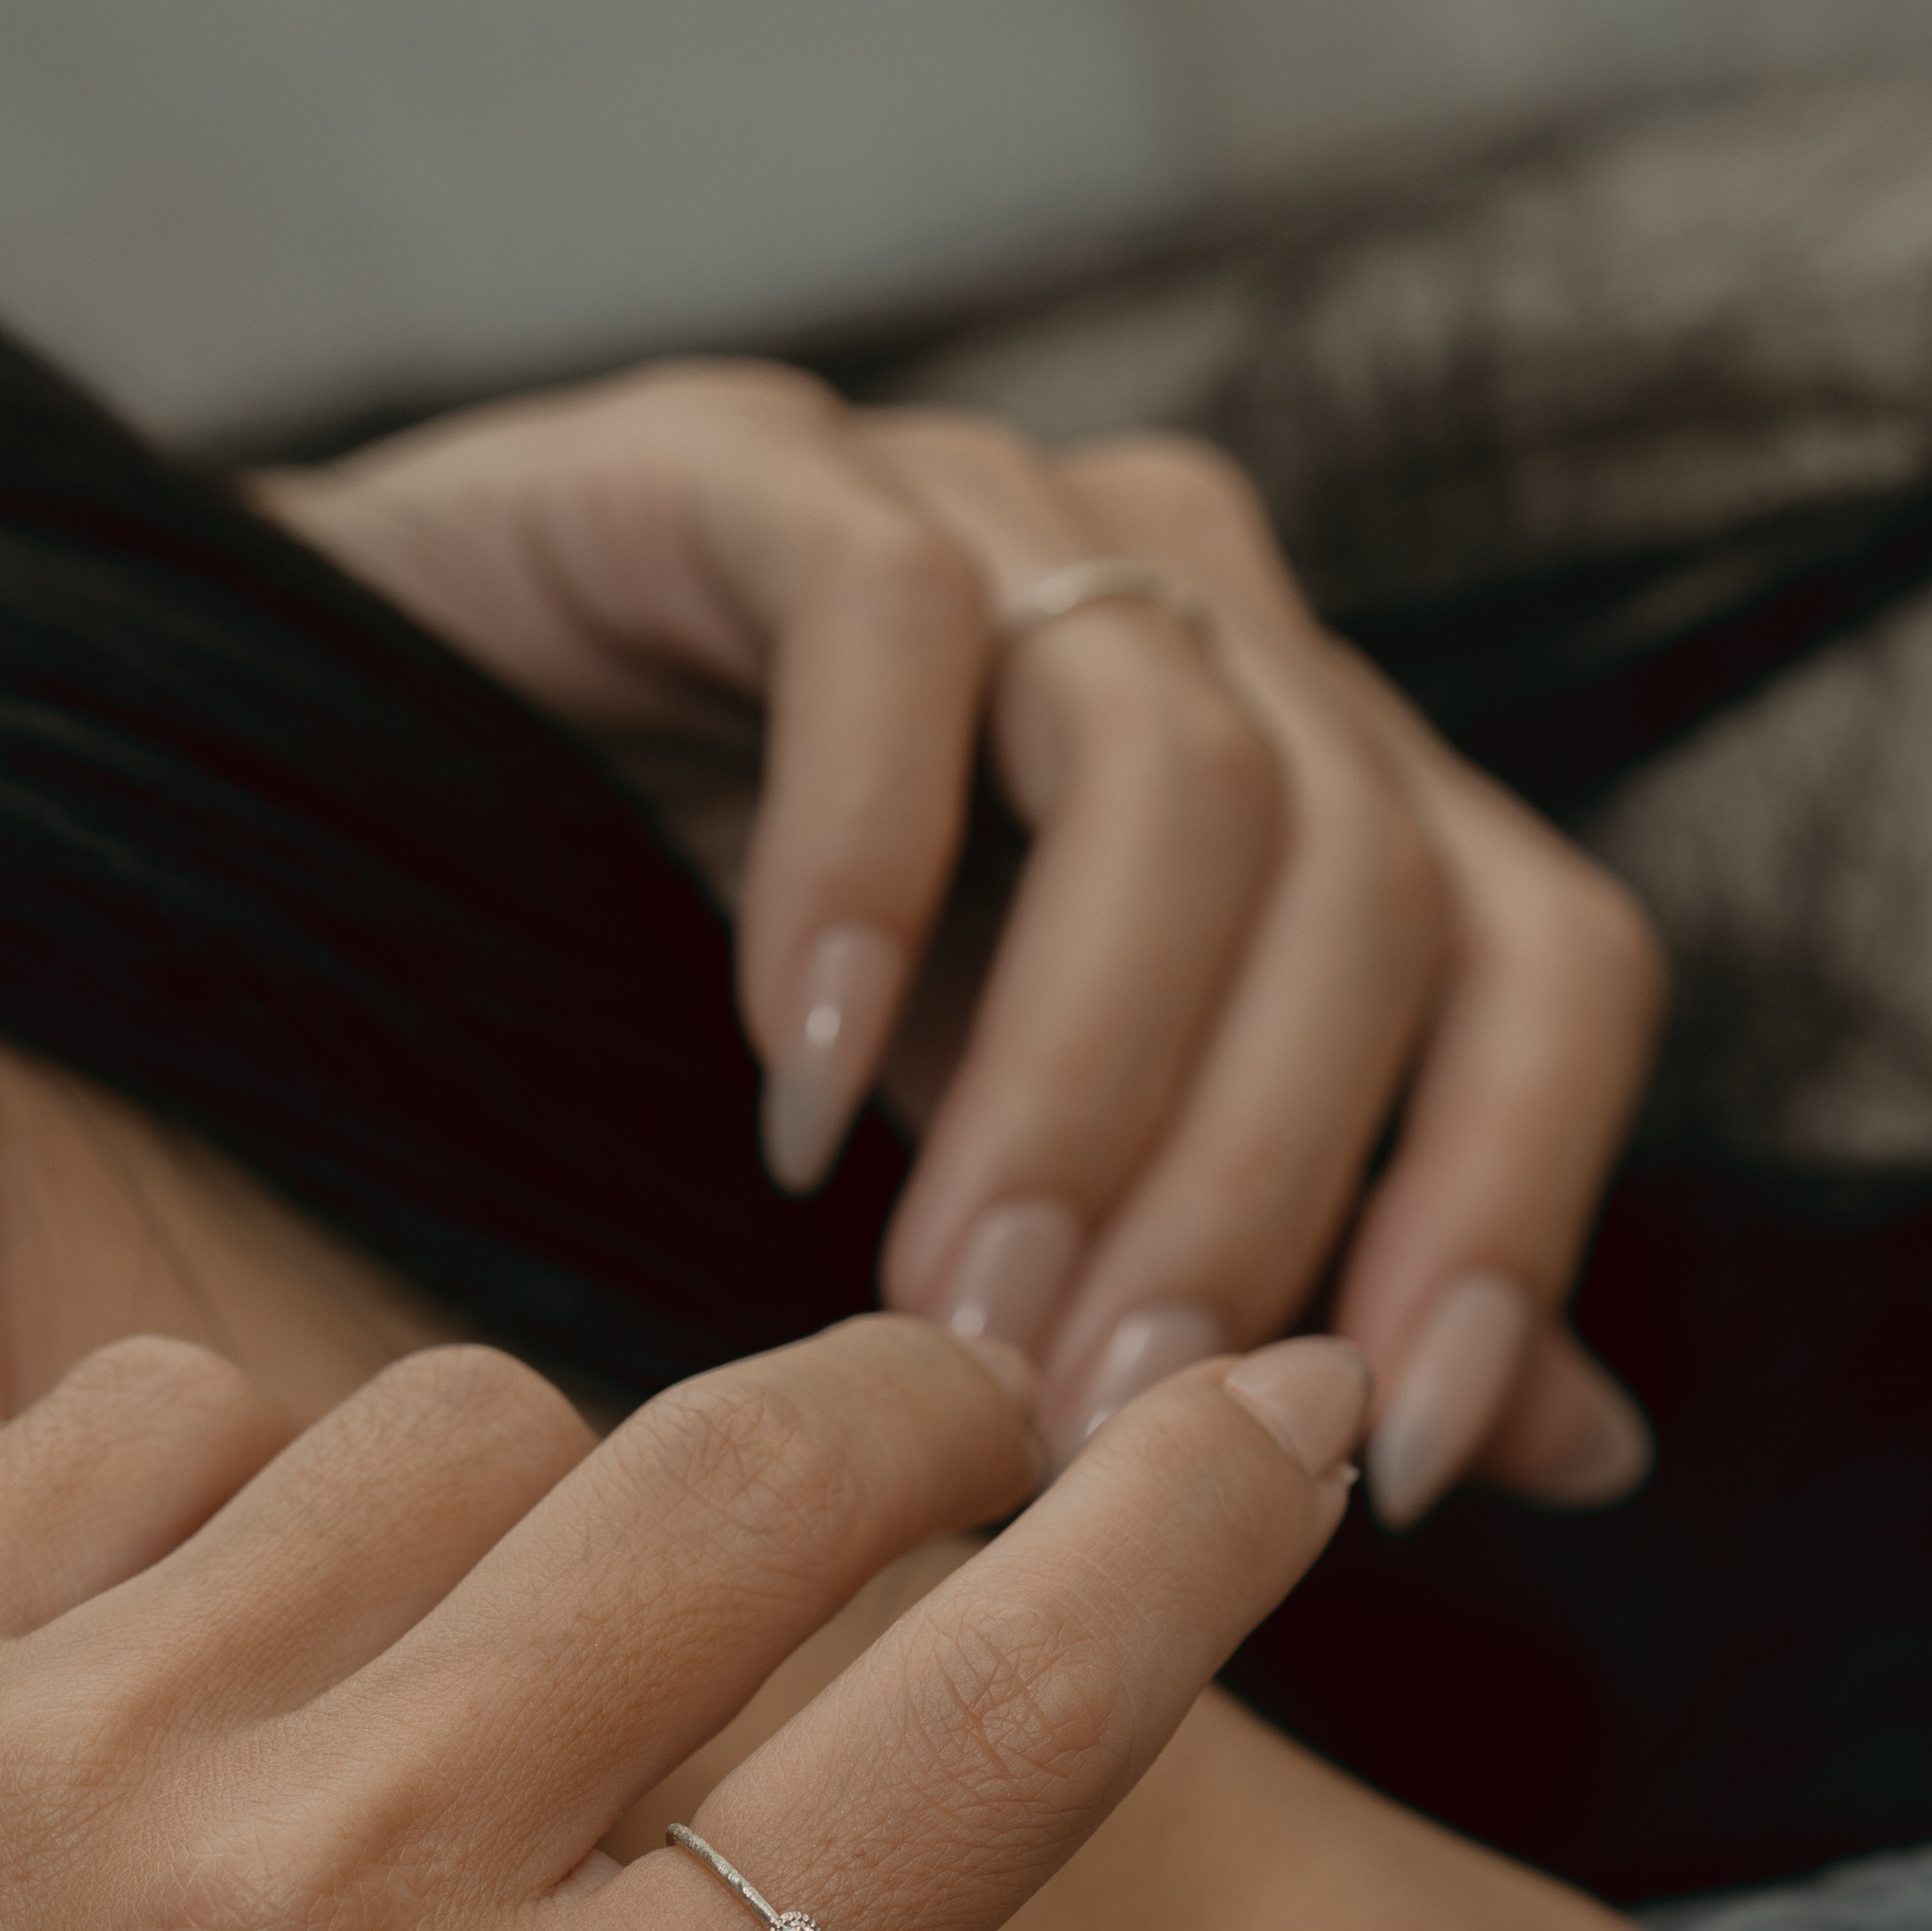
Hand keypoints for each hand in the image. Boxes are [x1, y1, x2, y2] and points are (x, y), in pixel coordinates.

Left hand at [0, 1313, 1367, 1930]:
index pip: (994, 1718)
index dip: (1194, 1528)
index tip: (1288, 1408)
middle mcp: (344, 1883)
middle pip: (758, 1468)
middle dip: (928, 1409)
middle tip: (962, 1434)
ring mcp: (70, 1744)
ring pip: (465, 1416)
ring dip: (565, 1497)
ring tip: (522, 1648)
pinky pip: (161, 1410)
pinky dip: (260, 1486)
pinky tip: (242, 1656)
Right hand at [264, 367, 1663, 1521]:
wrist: (349, 794)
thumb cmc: (726, 984)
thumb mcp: (1037, 1173)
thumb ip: (1294, 1284)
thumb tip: (1582, 1449)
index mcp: (1321, 780)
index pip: (1550, 961)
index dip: (1514, 1209)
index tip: (1379, 1471)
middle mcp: (1205, 612)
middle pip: (1368, 887)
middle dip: (1248, 1202)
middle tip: (1094, 1440)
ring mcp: (998, 510)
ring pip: (1174, 763)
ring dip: (1075, 1085)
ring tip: (946, 1312)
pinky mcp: (763, 459)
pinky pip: (889, 618)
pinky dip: (864, 868)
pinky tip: (790, 1080)